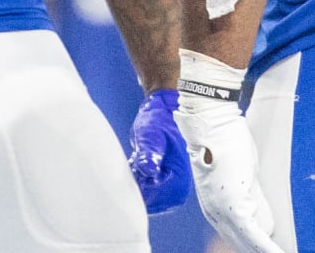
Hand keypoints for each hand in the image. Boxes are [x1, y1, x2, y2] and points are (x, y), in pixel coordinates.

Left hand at [128, 89, 191, 212]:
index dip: (137, 182)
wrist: (165, 113)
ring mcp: (171, 193)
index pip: (149, 198)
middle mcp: (177, 193)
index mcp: (178, 183)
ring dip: (136, 180)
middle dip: (136, 182)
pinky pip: (145, 193)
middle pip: (146, 201)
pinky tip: (139, 163)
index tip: (136, 162)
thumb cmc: (159, 121)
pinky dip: (138, 180)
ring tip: (139, 158)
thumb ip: (149, 152)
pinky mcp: (165, 189)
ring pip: (143, 197)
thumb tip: (148, 169)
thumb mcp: (150, 134)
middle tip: (137, 158)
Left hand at [175, 94, 283, 252]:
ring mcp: (222, 212)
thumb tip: (262, 210)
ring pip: (248, 244)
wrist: (212, 123)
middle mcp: (215, 214)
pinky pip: (254, 236)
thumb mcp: (241, 174)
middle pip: (241, 245)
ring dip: (266, 251)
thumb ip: (249, 196)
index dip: (253, 247)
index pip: (236, 238)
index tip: (268, 250)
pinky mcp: (233, 207)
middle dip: (258, 251)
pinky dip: (268, 248)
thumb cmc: (226, 140)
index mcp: (214, 208)